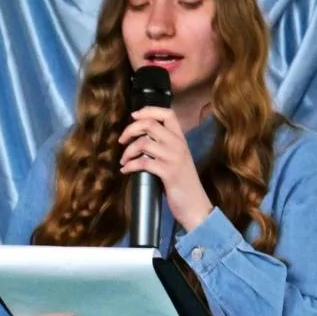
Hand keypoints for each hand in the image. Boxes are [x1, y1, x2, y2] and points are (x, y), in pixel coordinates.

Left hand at [119, 106, 213, 232]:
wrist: (195, 205)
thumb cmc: (182, 183)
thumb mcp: (176, 159)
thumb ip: (163, 146)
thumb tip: (141, 138)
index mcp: (181, 139)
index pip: (167, 113)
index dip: (148, 111)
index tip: (134, 116)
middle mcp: (178, 145)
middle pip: (150, 124)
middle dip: (130, 129)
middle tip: (122, 140)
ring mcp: (174, 158)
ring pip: (143, 143)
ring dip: (127, 151)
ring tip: (123, 161)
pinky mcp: (168, 173)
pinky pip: (143, 163)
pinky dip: (130, 166)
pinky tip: (126, 170)